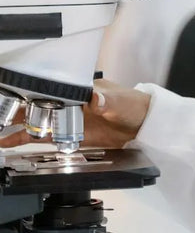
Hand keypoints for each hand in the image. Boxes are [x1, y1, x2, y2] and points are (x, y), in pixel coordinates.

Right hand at [0, 79, 149, 149]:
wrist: (143, 124)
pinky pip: (43, 137)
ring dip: (14, 125)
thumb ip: (109, 101)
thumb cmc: (134, 105)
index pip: (49, 89)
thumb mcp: (122, 102)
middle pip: (35, 105)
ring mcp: (67, 118)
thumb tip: (97, 98)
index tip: (11, 96)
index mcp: (78, 89)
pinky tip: (9, 143)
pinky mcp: (68, 134)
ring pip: (35, 121)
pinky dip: (25, 139)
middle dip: (14, 109)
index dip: (29, 93)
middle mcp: (69, 102)